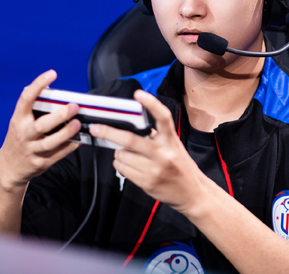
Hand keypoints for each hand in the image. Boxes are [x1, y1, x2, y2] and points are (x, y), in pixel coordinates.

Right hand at [0, 70, 81, 189]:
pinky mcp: (41, 162)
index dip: (38, 85)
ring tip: (78, 123)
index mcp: (18, 120)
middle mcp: (24, 134)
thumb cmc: (19, 139)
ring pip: (51, 142)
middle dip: (59, 116)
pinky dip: (70, 146)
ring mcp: (32, 150)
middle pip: (42, 125)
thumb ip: (33, 110)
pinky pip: (58, 154)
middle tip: (74, 107)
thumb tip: (54, 94)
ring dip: (66, 133)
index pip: (26, 99)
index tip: (52, 74)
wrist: (9, 167)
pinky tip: (79, 139)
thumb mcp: (20, 122)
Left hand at [89, 90, 208, 212]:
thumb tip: (129, 124)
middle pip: (130, 139)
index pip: (163, 117)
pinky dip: (119, 164)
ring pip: (122, 155)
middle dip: (108, 132)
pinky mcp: (147, 183)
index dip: (151, 104)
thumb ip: (156, 135)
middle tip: (96, 128)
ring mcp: (155, 169)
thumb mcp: (173, 145)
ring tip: (124, 153)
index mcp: (171, 140)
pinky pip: (122, 169)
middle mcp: (163, 153)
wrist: (192, 192)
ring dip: (117, 152)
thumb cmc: (179, 165)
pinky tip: (126, 164)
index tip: (138, 94)